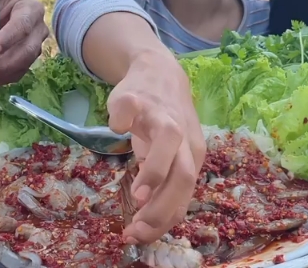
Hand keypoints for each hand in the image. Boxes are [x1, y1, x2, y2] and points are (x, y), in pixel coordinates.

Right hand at [106, 50, 205, 244]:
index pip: (185, 195)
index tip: (138, 235)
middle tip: (135, 227)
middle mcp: (182, 137)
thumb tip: (144, 228)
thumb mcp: (168, 157)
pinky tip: (115, 130)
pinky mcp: (138, 97)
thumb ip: (162, 188)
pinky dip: (120, 120)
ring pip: (169, 141)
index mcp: (192, 155)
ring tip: (137, 195)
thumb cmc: (162, 124)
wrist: (158, 72)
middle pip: (184, 175)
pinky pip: (129, 109)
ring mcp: (160, 114)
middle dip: (161, 207)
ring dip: (155, 171)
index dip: (163, 220)